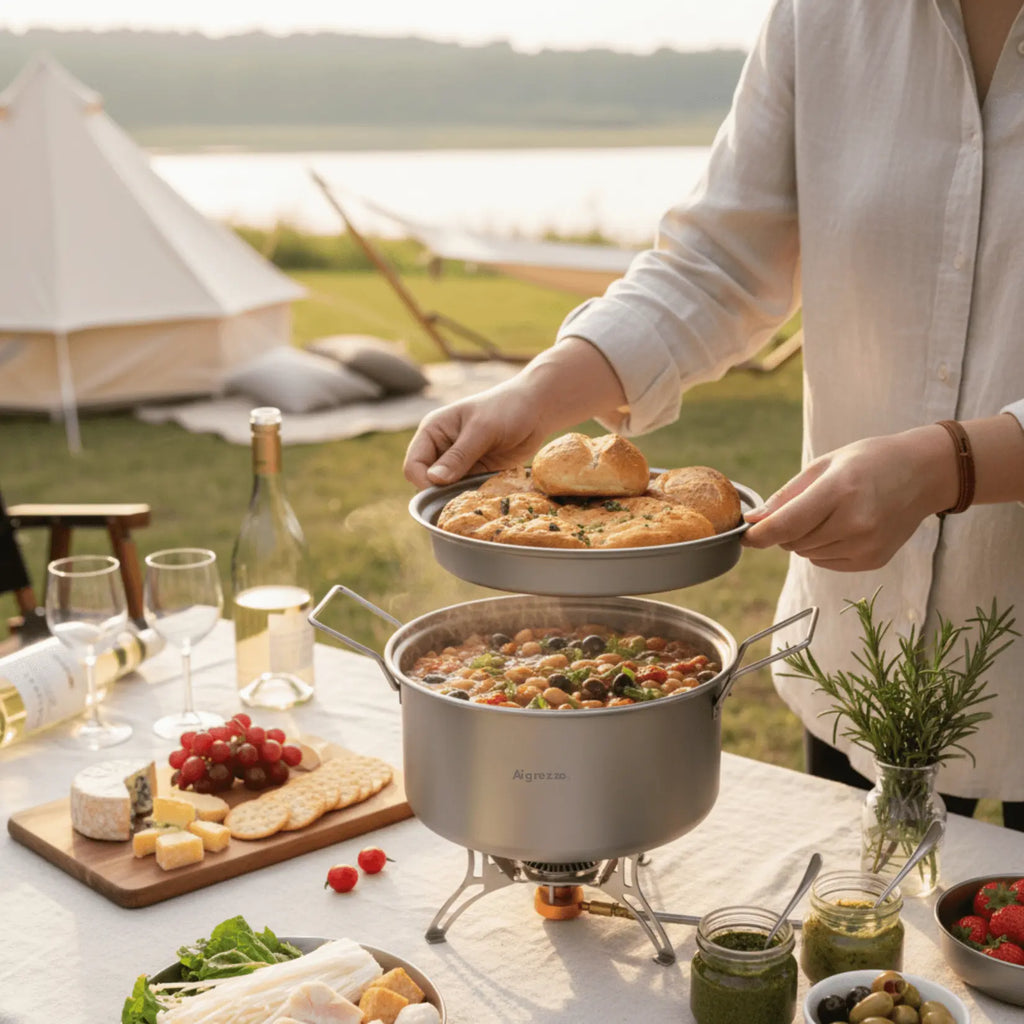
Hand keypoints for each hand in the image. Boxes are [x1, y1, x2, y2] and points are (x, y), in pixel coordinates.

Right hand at [403, 337, 627, 488]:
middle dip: (441, 492)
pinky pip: (465, 492)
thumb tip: (434, 480)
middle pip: (426, 482)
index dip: (424, 482)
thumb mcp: (482, 430)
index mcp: (433, 431)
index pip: (413, 466)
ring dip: (458, 497)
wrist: (537, 409)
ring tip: (479, 495)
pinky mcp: (476, 472)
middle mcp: (440, 448)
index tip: (447, 489)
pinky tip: (487, 496)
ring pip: (446, 490)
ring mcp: (458, 462)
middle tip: (465, 497)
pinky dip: (472, 497)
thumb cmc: (508, 409)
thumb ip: (459, 456)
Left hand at [741, 426, 956, 570]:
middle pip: (793, 542)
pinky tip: (843, 526)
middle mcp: (855, 522)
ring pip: (807, 554)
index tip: (744, 535)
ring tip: (829, 513)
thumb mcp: (823, 466)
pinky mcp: (873, 560)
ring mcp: (867, 545)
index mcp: (840, 491)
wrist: (923, 473)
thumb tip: (754, 521)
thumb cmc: (868, 462)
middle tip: (804, 506)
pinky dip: (823, 548)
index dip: (758, 535)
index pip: (786, 525)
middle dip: (785, 529)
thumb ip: (786, 497)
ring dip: (804, 539)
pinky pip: (825, 562)